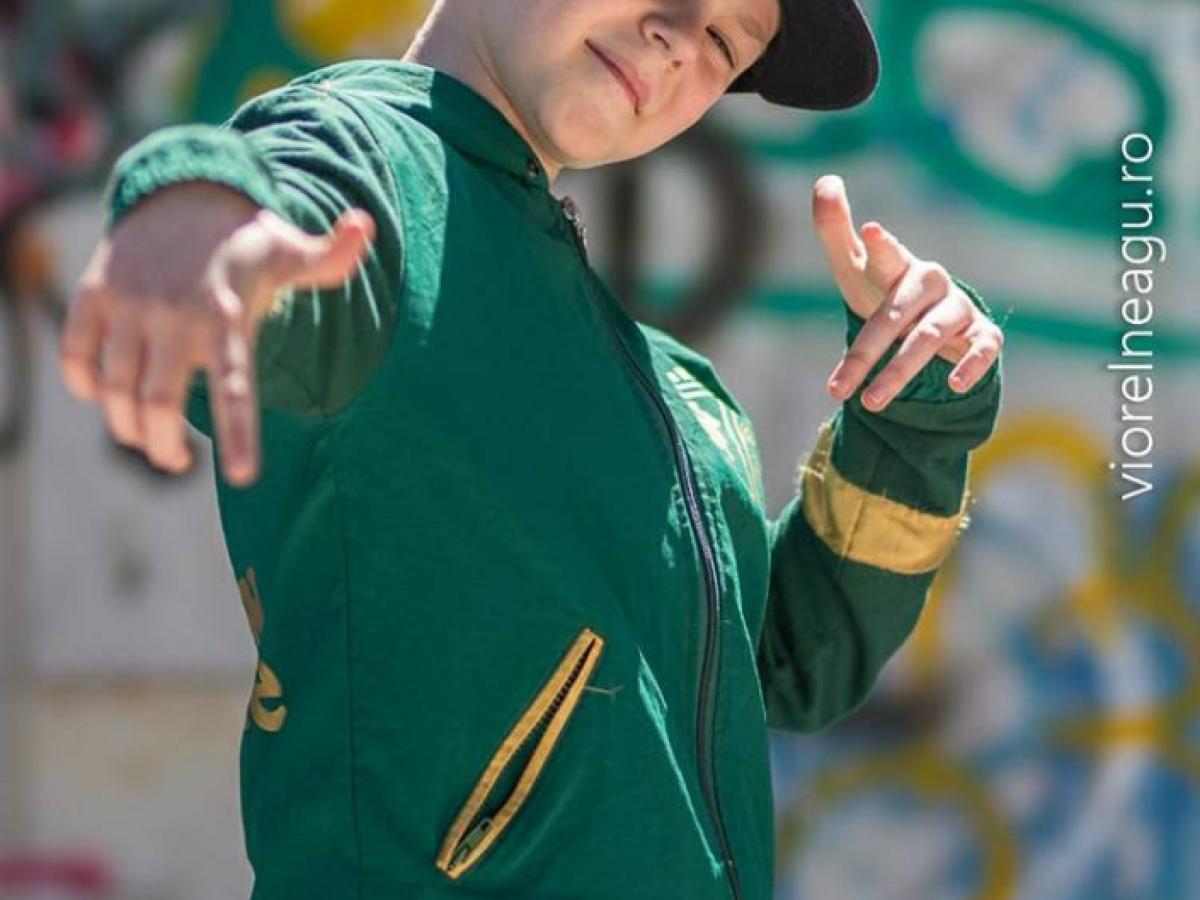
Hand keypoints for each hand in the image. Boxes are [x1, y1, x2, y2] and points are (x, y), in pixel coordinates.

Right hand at [59, 182, 374, 484]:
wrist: (180, 192)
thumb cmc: (246, 242)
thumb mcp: (292, 251)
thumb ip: (332, 257)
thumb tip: (366, 226)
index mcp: (228, 315)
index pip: (233, 386)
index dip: (237, 435)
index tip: (241, 478)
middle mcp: (175, 313)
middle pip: (158, 403)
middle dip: (163, 446)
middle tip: (177, 460)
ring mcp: (130, 304)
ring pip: (115, 388)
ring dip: (126, 427)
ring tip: (146, 439)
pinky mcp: (94, 294)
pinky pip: (77, 354)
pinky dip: (84, 385)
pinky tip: (105, 397)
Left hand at [811, 174, 1002, 411]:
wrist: (925, 317)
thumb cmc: (883, 288)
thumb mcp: (854, 265)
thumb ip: (835, 228)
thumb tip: (825, 180)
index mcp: (898, 266)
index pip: (887, 256)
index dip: (880, 245)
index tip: (868, 232)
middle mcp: (930, 283)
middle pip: (896, 317)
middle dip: (867, 354)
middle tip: (838, 389)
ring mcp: (958, 308)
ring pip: (930, 338)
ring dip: (901, 371)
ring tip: (870, 403)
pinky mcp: (982, 333)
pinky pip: (983, 348)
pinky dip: (972, 365)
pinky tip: (955, 385)